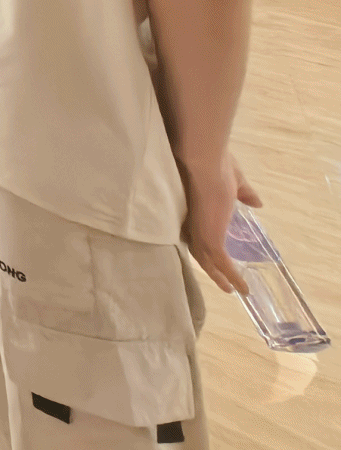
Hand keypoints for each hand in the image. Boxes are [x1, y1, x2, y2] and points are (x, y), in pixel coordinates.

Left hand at [182, 151, 262, 294]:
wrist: (203, 161)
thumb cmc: (216, 165)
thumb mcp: (234, 182)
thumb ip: (244, 193)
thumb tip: (256, 202)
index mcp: (196, 209)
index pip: (197, 232)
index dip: (205, 243)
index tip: (214, 256)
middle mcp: (193, 222)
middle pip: (199, 250)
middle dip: (210, 267)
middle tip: (222, 282)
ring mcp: (199, 231)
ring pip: (207, 260)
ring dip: (219, 276)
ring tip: (231, 289)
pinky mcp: (208, 237)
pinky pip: (219, 263)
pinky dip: (229, 276)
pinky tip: (239, 287)